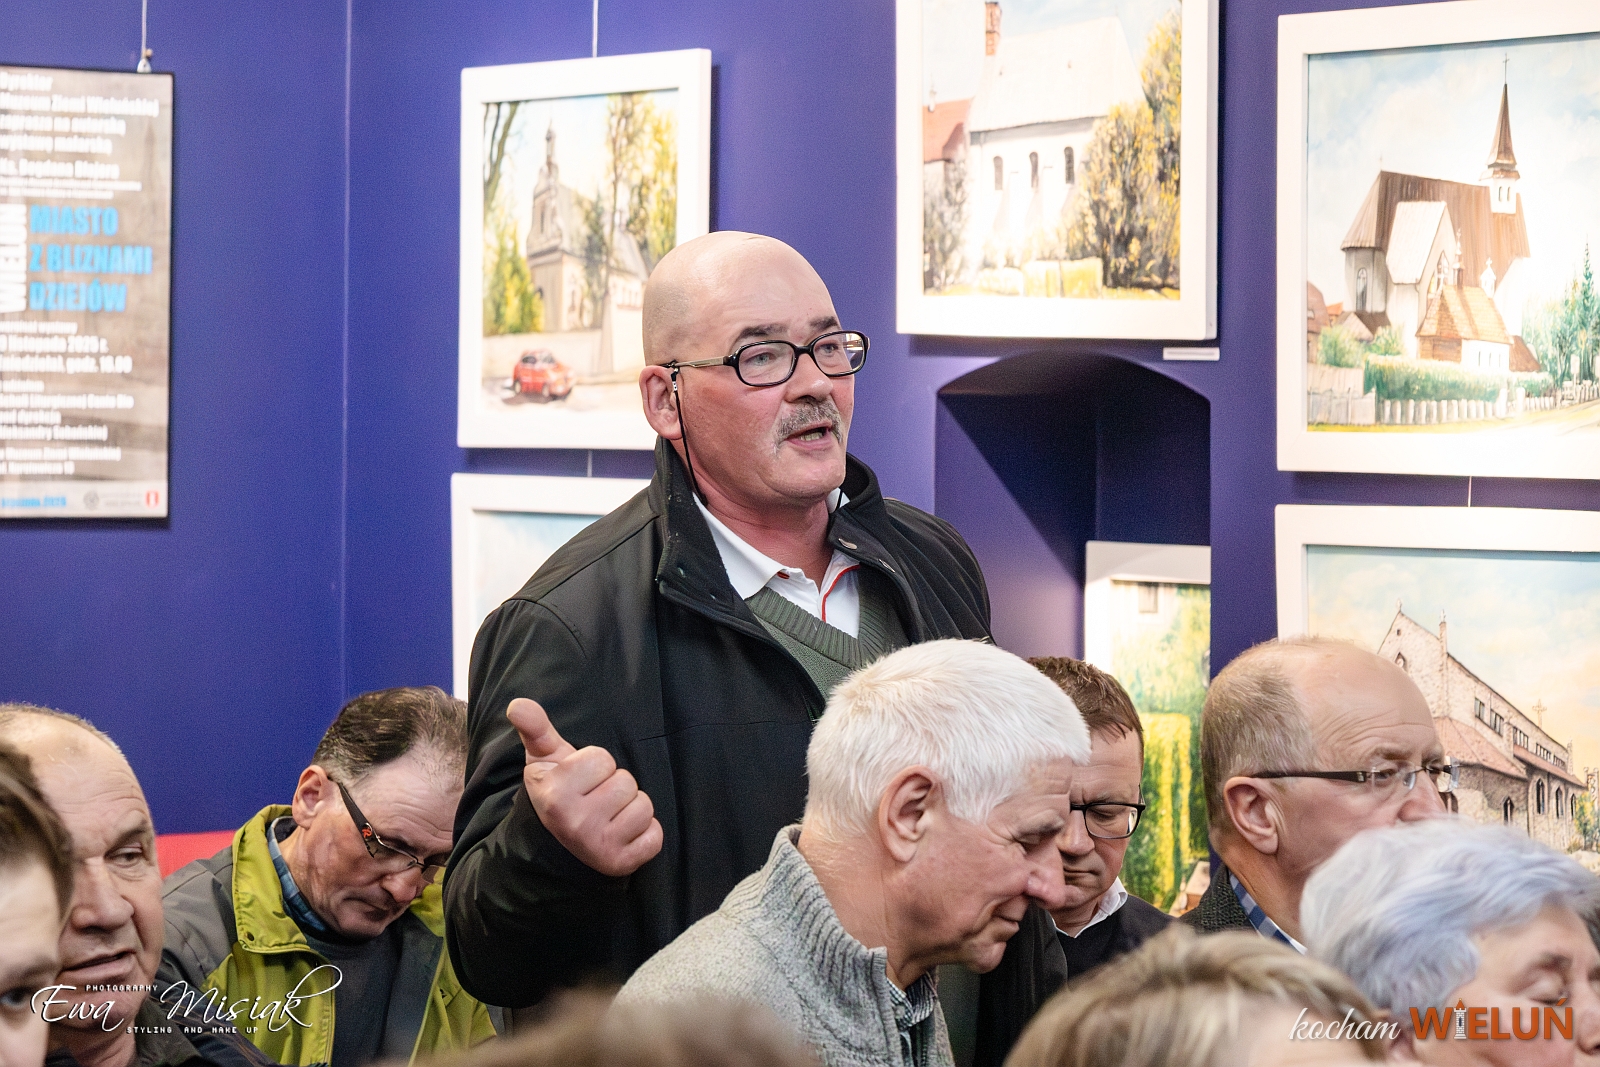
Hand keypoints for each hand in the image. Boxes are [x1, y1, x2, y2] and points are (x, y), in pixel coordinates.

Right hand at [507, 697, 662, 876]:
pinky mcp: (622, 864)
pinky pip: (655, 835)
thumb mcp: (544, 761)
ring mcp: (599, 846)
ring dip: (631, 809)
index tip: (580, 781)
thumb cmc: (557, 794)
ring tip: (607, 817)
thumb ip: (536, 729)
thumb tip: (517, 705)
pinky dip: (644, 835)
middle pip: (626, 782)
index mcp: (555, 794)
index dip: (595, 767)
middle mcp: (576, 822)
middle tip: (594, 800)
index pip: (603, 759)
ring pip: (643, 807)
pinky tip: (622, 836)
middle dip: (614, 787)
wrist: (556, 849)